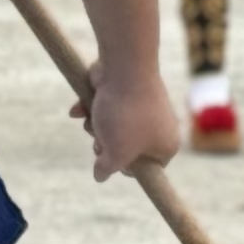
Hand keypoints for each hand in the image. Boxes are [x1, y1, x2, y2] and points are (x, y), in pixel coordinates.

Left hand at [72, 68, 180, 183]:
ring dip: (94, 126)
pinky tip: (77, 109)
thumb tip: (100, 176)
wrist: (122, 68)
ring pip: (111, 127)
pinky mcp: (124, 91)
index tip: (114, 164)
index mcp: (165, 144)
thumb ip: (108, 167)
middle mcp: (157, 125)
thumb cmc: (125, 114)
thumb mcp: (116, 152)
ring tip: (92, 120)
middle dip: (105, 145)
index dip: (127, 168)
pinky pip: (105, 107)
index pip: (149, 168)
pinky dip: (90, 109)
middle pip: (125, 147)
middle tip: (99, 140)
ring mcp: (140, 107)